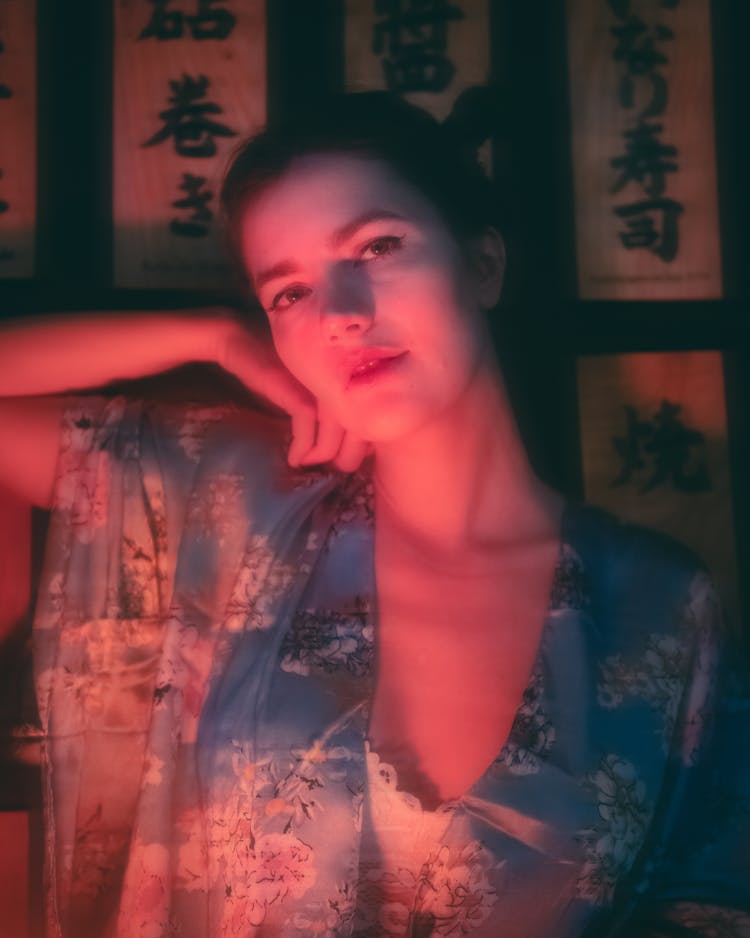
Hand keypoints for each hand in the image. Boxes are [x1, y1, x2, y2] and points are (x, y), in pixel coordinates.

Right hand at [217, 317, 369, 471]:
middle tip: (333, 471)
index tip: (349, 460)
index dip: (364, 446)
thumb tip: (346, 448)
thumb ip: (330, 415)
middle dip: (348, 458)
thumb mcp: (311, 394)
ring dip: (324, 457)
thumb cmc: (279, 372)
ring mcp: (323, 384)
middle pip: (360, 430)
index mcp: (352, 378)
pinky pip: (308, 427)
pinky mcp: (300, 389)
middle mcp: (343, 380)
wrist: (244, 344)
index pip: (373, 418)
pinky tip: (294, 458)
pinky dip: (303, 448)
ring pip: (336, 434)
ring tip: (311, 466)